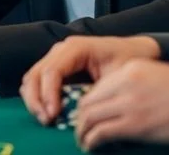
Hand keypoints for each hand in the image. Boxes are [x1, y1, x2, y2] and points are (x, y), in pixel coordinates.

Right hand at [22, 36, 160, 124]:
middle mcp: (61, 50)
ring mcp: (57, 58)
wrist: (136, 51)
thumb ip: (99, 91)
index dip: (49, 93)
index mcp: (76, 47)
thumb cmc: (130, 60)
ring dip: (34, 100)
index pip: (52, 70)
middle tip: (46, 120)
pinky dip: (39, 98)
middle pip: (36, 73)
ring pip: (32, 78)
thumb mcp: (119, 75)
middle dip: (36, 99)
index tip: (53, 114)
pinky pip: (38, 82)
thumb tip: (82, 112)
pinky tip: (50, 113)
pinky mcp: (57, 68)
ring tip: (46, 119)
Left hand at [76, 60, 168, 150]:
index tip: (85, 116)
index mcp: (130, 69)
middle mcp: (125, 83)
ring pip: (89, 117)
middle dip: (80, 119)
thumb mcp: (156, 77)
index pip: (95, 87)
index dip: (85, 105)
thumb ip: (133, 85)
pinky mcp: (136, 124)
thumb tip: (116, 104)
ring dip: (82, 132)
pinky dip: (92, 141)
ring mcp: (130, 103)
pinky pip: (102, 132)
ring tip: (84, 142)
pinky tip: (92, 147)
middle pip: (87, 102)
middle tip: (80, 131)